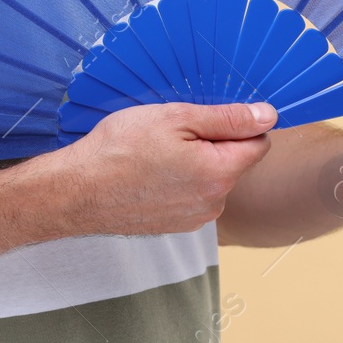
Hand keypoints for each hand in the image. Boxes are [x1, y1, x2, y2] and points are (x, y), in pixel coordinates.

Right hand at [39, 101, 277, 235]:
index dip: (238, 124)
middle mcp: (214, 203)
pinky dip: (179, 182)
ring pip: (212, 179)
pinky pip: (192, 195)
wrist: (75, 192)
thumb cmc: (119, 149)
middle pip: (234, 162)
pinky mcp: (176, 225)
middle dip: (213, 143)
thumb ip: (227, 118)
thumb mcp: (175, 118)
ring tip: (156, 154)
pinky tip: (150, 173)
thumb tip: (268, 116)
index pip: (258, 143)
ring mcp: (195, 218)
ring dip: (196, 163)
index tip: (208, 116)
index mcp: (220, 174)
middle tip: (173, 132)